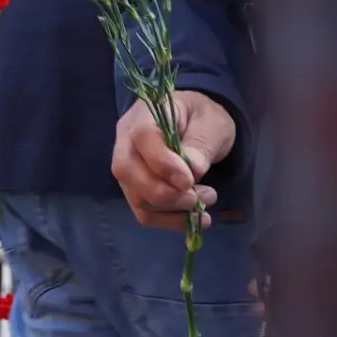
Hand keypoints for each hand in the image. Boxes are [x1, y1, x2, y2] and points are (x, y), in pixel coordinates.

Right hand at [111, 91, 234, 230]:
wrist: (197, 122)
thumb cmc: (202, 117)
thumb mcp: (211, 123)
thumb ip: (199, 145)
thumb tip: (191, 171)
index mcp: (143, 115)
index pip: (141, 138)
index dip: (163, 163)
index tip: (189, 181)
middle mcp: (126, 141)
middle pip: (127, 171)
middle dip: (165, 194)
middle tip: (198, 197)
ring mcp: (129, 167)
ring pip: (135, 197)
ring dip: (172, 210)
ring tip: (204, 202)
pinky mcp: (137, 188)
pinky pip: (145, 212)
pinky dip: (170, 221)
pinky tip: (194, 217)